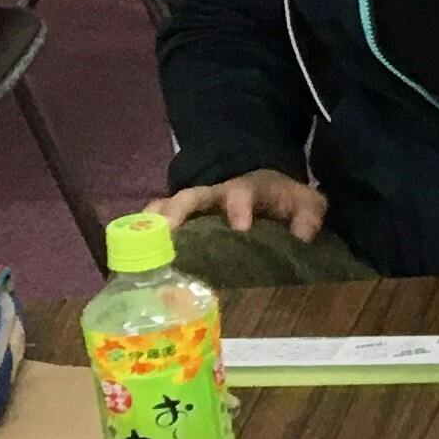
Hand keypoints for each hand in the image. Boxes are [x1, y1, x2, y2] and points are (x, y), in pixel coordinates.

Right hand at [147, 170, 328, 242]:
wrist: (262, 184)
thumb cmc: (283, 198)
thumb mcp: (305, 202)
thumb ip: (308, 215)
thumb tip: (304, 235)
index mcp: (247, 190)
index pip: (241, 194)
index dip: (239, 208)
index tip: (241, 228)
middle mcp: (214, 194)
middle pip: (191, 196)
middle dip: (178, 211)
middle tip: (166, 233)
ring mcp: (193, 205)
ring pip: (167, 205)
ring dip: (152, 222)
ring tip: (136, 244)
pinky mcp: (180, 218)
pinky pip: (156, 220)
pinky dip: (142, 232)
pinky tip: (130, 254)